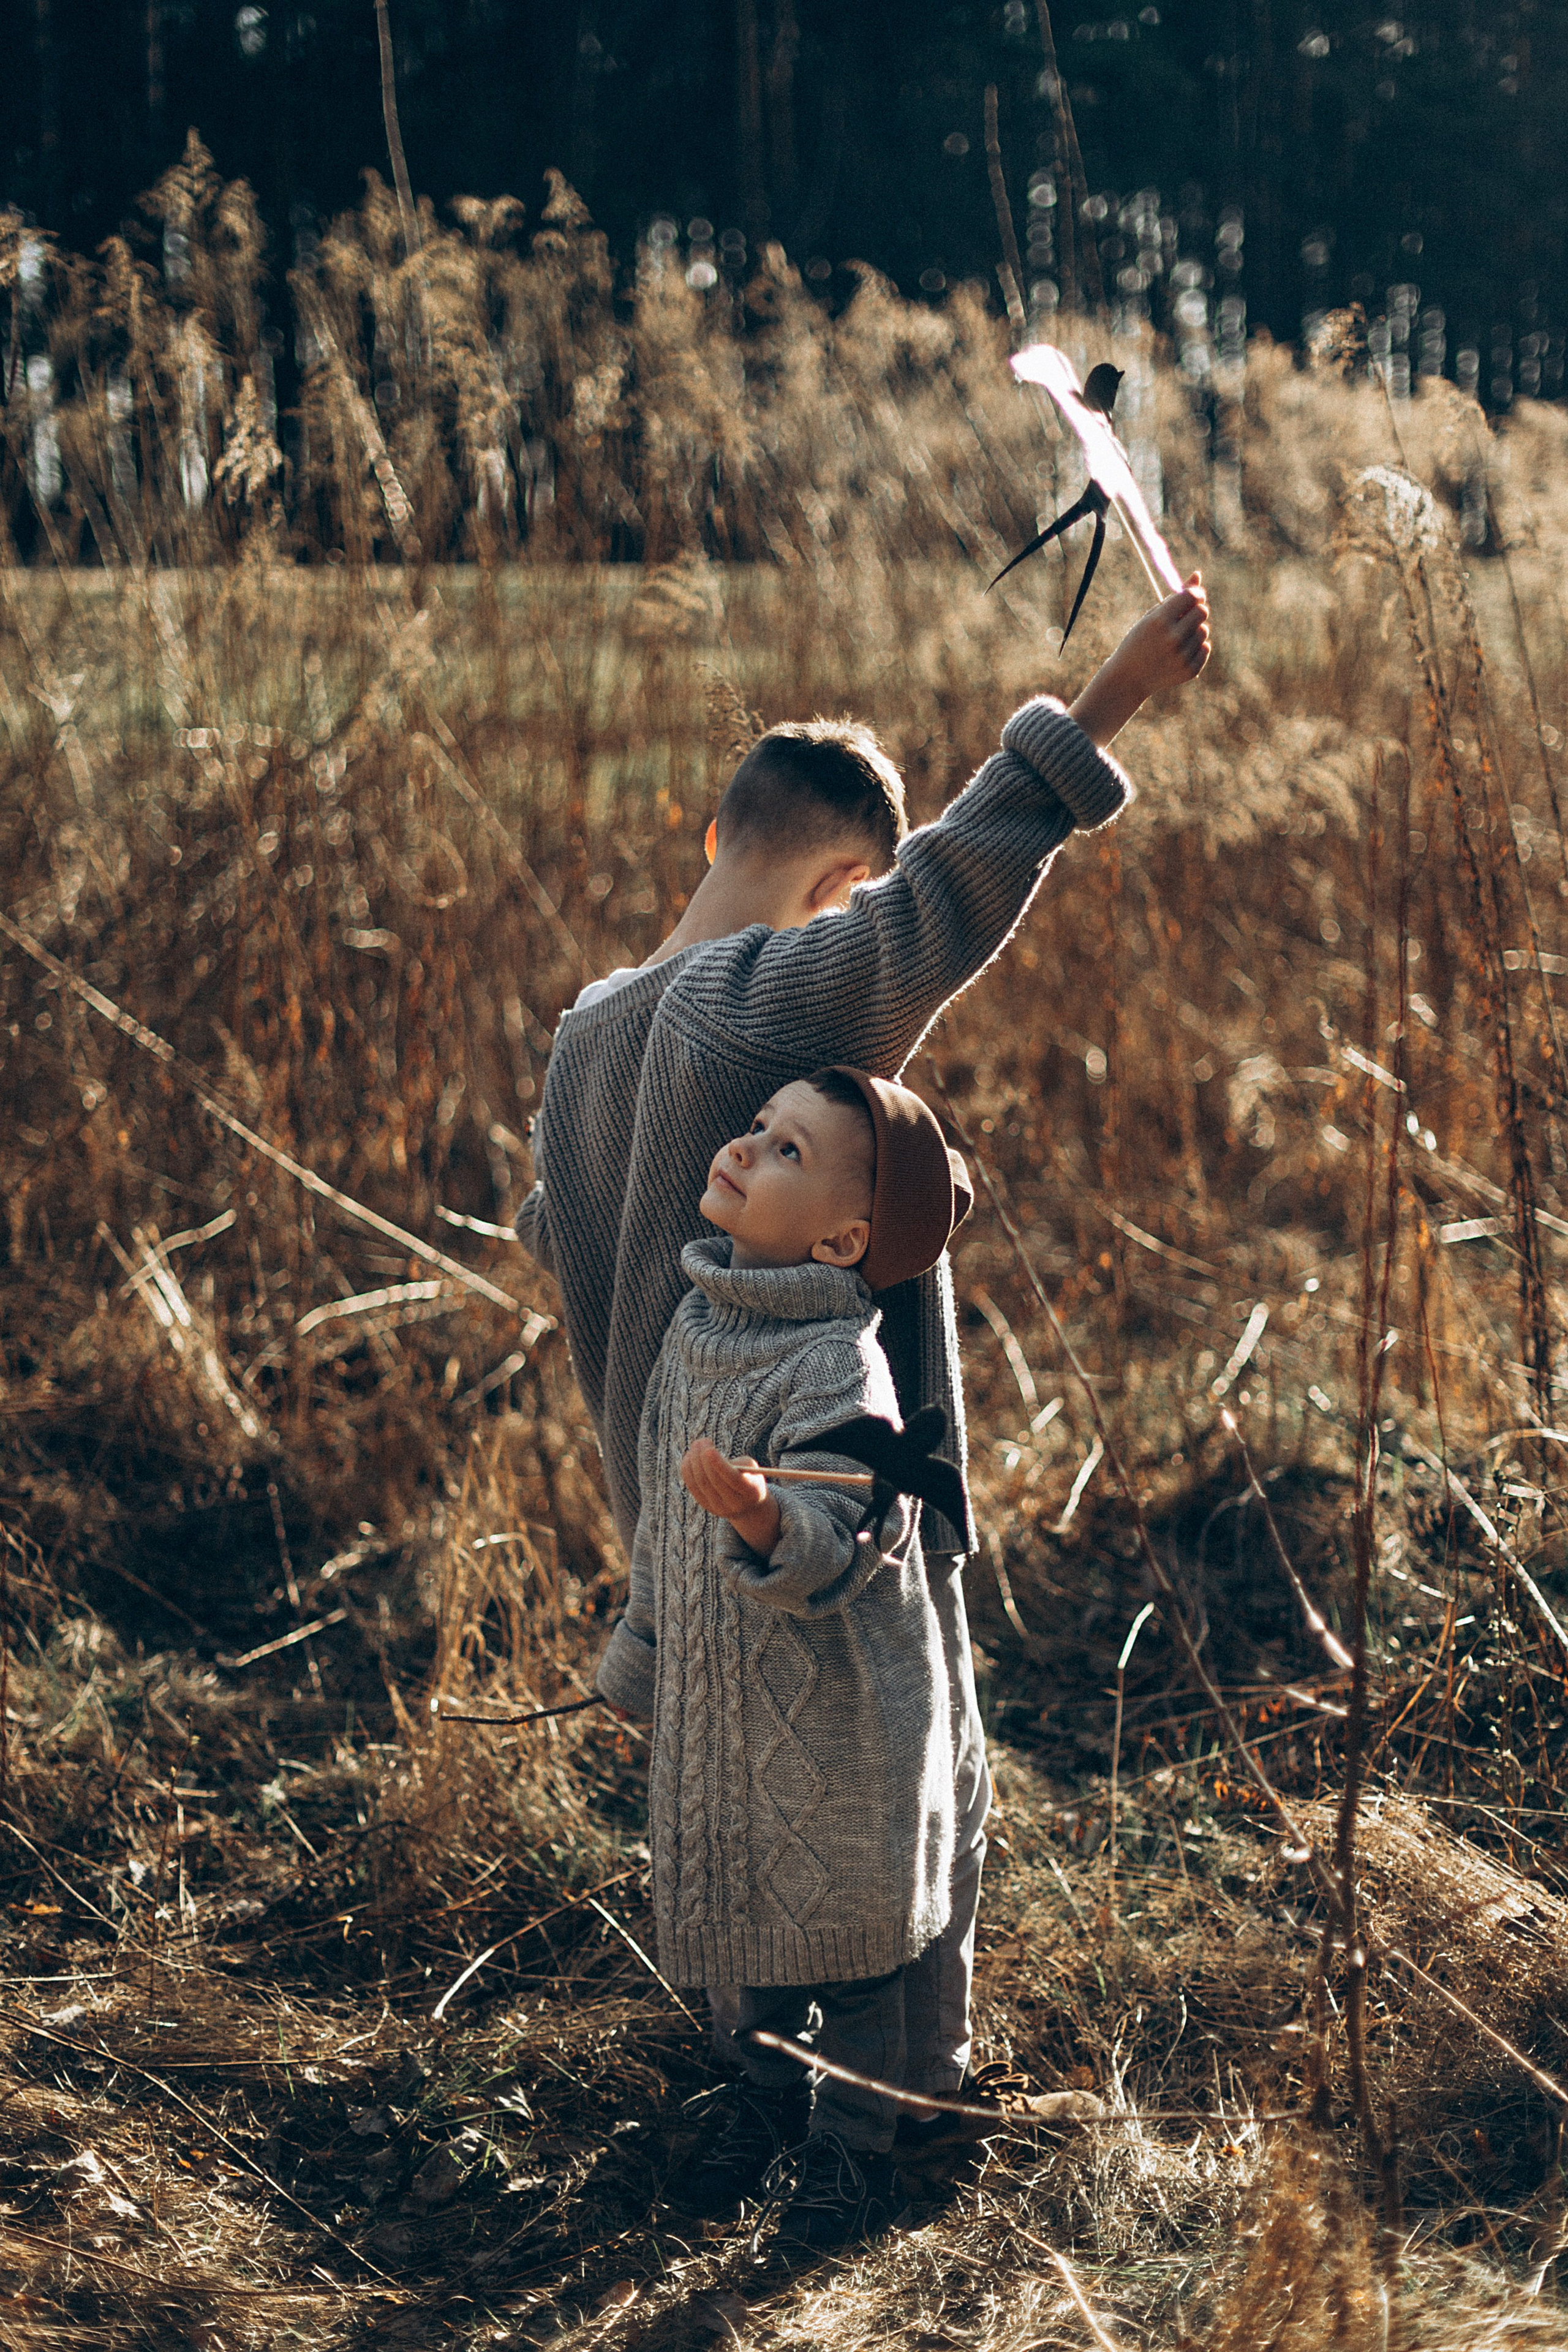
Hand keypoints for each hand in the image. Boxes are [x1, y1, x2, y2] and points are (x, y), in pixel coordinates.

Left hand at [680, 1439, 781, 1554]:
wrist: (747, 1504)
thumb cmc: (749, 1477)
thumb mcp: (751, 1467)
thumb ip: (735, 1461)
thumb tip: (709, 1454)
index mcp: (751, 1492)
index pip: (733, 1479)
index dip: (719, 1464)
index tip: (709, 1449)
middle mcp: (734, 1504)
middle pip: (713, 1481)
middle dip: (703, 1458)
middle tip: (701, 1441)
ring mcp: (718, 1507)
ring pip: (700, 1482)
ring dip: (694, 1460)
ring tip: (696, 1444)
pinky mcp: (706, 1505)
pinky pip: (692, 1485)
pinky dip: (688, 1468)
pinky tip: (690, 1455)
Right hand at [1069, 573, 1210, 745]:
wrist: (1129, 678)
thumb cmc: (1139, 641)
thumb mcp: (1152, 616)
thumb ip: (1176, 596)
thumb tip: (1198, 575)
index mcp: (1160, 621)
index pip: (1192, 596)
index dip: (1195, 594)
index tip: (1192, 597)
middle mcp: (1173, 638)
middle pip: (1202, 612)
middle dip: (1196, 611)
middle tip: (1184, 617)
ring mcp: (1182, 656)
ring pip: (1204, 631)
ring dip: (1194, 631)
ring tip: (1177, 639)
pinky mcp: (1190, 670)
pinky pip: (1205, 648)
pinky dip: (1196, 647)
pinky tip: (1180, 653)